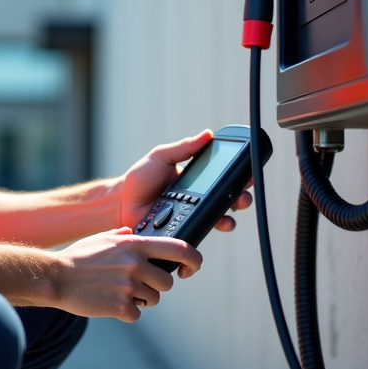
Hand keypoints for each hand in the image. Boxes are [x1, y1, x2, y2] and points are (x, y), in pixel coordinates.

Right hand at [53, 228, 202, 321]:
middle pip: (167, 281)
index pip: (179, 248)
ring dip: (140, 300)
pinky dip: (126, 313)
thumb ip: (122, 235)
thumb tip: (132, 232)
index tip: (194, 267)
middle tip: (137, 285)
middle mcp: (135, 263)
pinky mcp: (120, 306)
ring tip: (118, 292)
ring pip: (153, 299)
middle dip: (156, 286)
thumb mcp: (101, 238)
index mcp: (134, 244)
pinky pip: (136, 314)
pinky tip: (109, 303)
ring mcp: (129, 285)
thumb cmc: (77, 257)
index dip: (194, 259)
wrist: (55, 277)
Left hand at [118, 130, 254, 231]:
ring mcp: (190, 217)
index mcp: (194, 181)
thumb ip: (183, 148)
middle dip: (240, 199)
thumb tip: (207, 134)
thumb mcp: (161, 157)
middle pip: (226, 200)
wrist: (120, 203)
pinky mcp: (182, 232)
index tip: (248, 175)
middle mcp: (196, 200)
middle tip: (242, 197)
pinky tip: (212, 227)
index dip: (238, 178)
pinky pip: (199, 234)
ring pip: (218, 219)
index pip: (221, 179)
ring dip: (229, 218)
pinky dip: (208, 231)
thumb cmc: (138, 179)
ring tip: (230, 216)